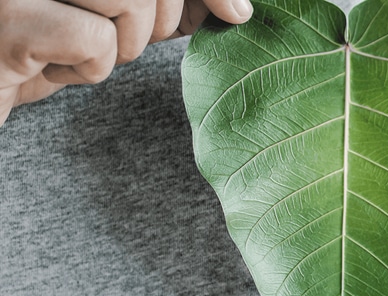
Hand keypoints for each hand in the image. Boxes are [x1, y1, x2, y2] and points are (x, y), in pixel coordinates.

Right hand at [0, 0, 253, 124]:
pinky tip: (54, 69)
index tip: (237, 12)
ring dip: (124, 44)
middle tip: (127, 40)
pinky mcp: (8, 20)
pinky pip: (94, 39)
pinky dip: (92, 68)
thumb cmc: (50, 44)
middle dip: (162, 17)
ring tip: (84, 53)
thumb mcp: (117, 16)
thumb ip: (169, 3)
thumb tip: (236, 8)